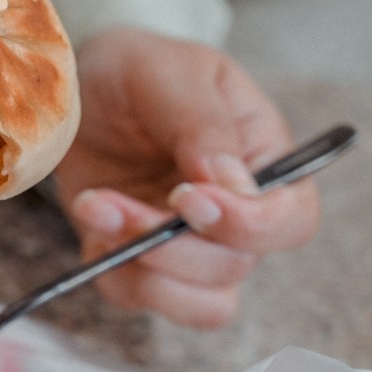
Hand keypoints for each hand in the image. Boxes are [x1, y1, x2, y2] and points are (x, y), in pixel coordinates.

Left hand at [52, 27, 319, 326]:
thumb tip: (235, 188)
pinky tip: (91, 224)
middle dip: (168, 245)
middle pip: (233, 267)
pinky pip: (140, 298)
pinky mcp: (139, 260)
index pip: (290, 220)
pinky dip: (112, 274)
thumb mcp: (172, 74)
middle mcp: (235, 215)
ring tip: (94, 208)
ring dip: (141, 268)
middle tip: (110, 200)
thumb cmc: (139, 70)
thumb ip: (204, 126)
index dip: (246, 225)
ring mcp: (188, 244)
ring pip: (198, 302)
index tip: (186, 198)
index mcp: (264, 161)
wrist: (81, 86)